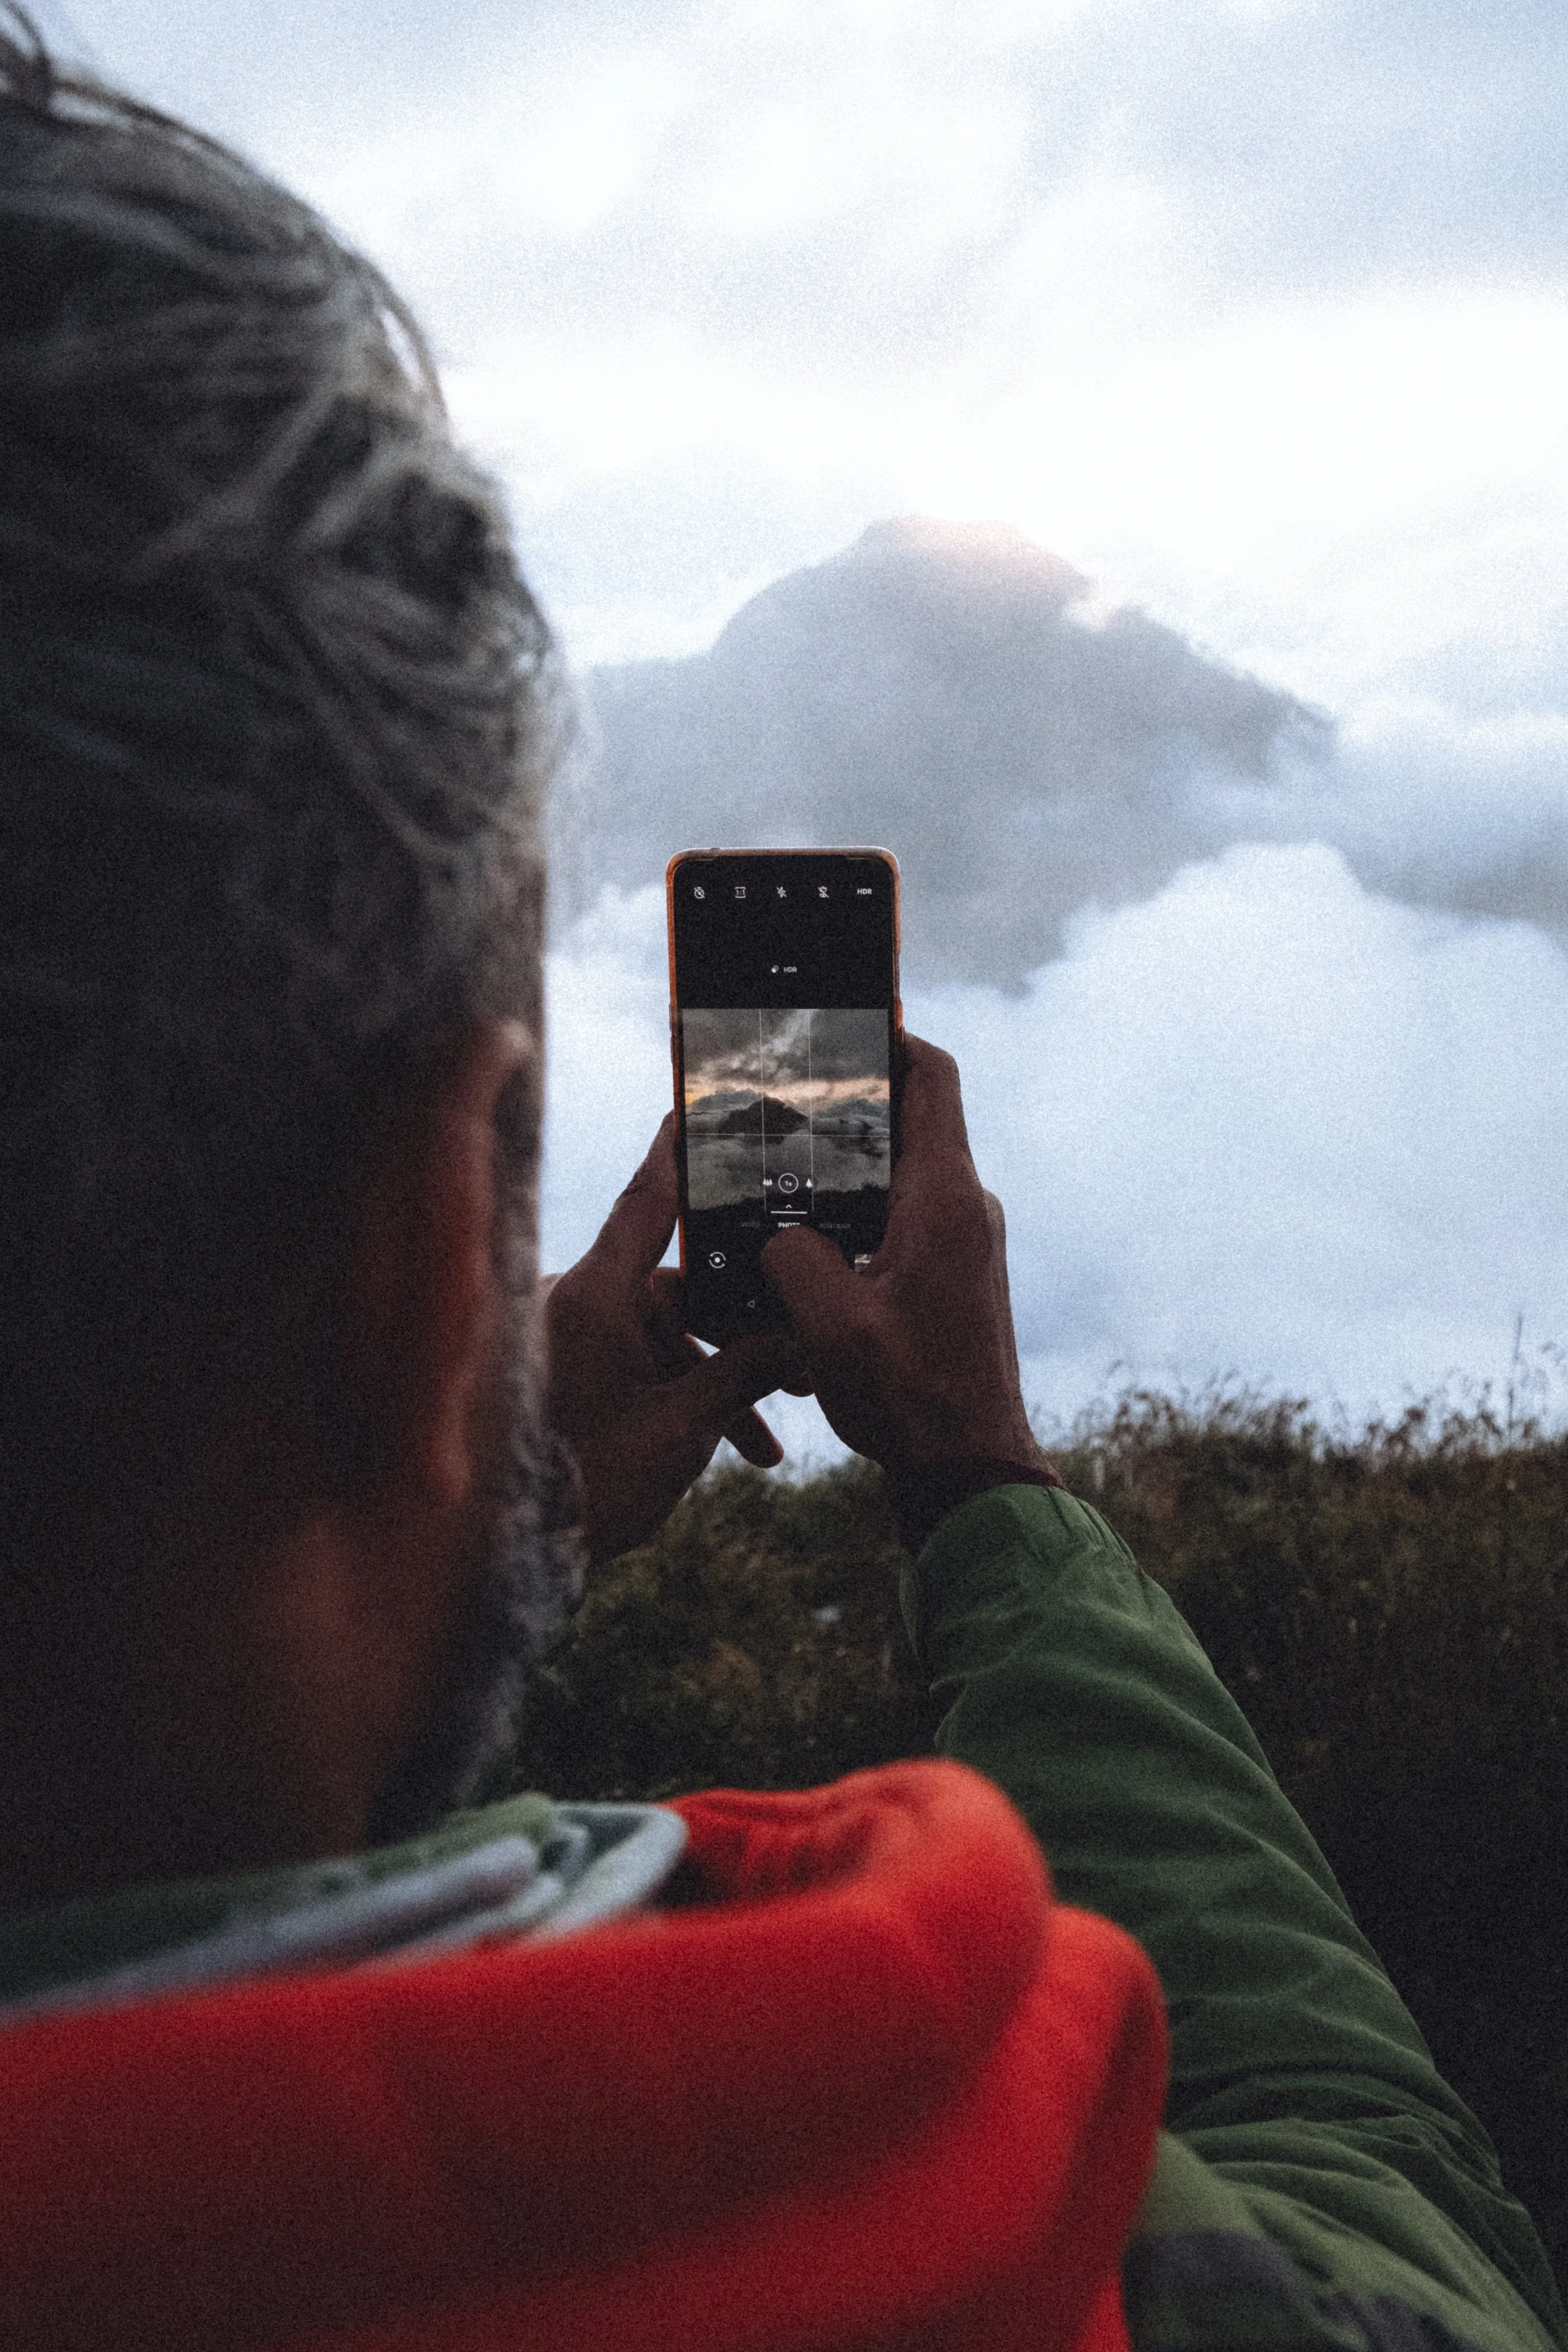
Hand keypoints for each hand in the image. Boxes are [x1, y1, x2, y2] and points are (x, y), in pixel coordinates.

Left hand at [544, 1117, 806, 1562]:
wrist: (518, 1547)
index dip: (683, 1150)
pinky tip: (737, 1448)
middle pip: (676, 1283)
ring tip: (767, 1436)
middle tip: (799, 1356)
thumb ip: (745, 1371)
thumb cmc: (594, 1481)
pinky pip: (637, 1360)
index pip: (650, 1198)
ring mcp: (571, 1336)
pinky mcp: (570, 1371)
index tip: (703, 1102)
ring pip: (663, 1332)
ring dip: (716, 1376)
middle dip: (739, 1325)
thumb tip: (798, 1339)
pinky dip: (682, 1392)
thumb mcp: (685, 1427)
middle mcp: (578, 1300)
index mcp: (596, 1294)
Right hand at [761, 1034, 1051, 1476]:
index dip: (890, 1034)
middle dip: (851, 1097)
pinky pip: (906, 1213)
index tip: (844, 1015)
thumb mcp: (827, 1325)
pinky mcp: (956, 1274)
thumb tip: (781, 1236)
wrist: (970, 1469)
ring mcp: (965, 1241)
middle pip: (912, 1118)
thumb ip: (791, 1259)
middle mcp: (964, 1208)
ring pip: (904, 1169)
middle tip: (788, 1089)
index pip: (931, 1078)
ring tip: (788, 1158)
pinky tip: (813, 1231)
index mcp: (943, 1199)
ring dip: (852, 1158)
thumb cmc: (910, 1398)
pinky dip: (863, 1205)